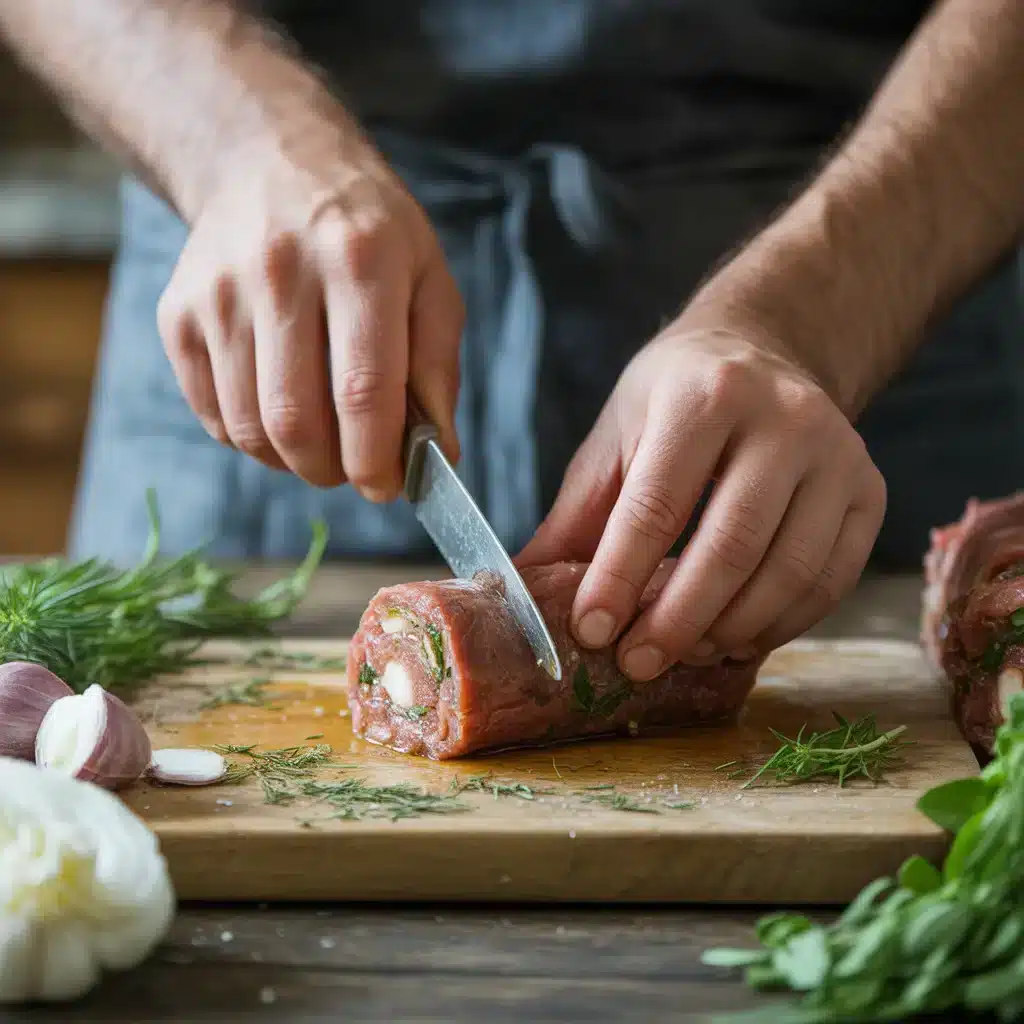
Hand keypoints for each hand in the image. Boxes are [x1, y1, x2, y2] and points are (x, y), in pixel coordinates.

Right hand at [156, 123, 463, 499]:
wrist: (268, 162)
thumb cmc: (367, 231)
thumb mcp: (428, 277)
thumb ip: (438, 367)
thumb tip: (437, 454)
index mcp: (359, 260)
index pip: (362, 389)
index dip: (375, 457)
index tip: (386, 486)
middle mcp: (280, 271)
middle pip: (296, 420)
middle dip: (332, 470)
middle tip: (354, 469)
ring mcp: (218, 294)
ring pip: (249, 428)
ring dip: (292, 461)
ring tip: (321, 442)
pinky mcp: (177, 314)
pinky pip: (213, 415)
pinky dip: (250, 438)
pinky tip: (278, 411)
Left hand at [516, 324, 886, 679]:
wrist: (762, 350)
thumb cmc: (674, 399)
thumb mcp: (615, 437)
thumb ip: (577, 517)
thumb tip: (524, 592)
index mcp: (703, 395)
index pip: (657, 505)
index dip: (620, 578)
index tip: (593, 632)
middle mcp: (782, 417)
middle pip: (730, 545)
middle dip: (678, 619)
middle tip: (638, 663)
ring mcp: (838, 454)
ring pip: (789, 571)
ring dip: (731, 629)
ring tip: (685, 652)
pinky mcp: (869, 489)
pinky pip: (831, 579)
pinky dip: (783, 623)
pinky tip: (738, 637)